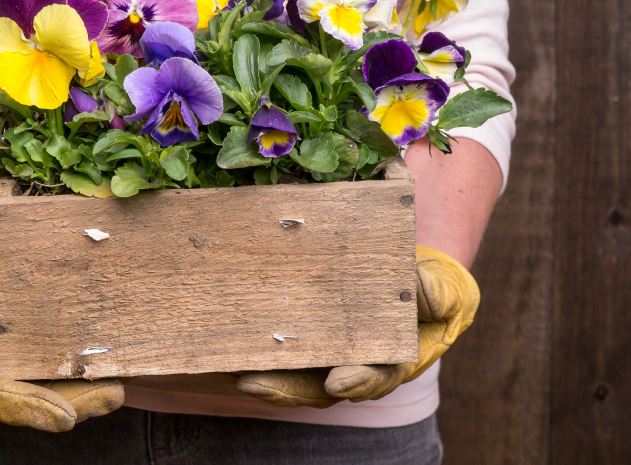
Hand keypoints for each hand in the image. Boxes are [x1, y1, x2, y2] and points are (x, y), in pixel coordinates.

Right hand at [0, 173, 123, 431]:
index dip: (20, 405)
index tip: (63, 417)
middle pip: (22, 395)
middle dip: (68, 403)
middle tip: (112, 397)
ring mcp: (11, 348)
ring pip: (45, 384)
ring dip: (83, 392)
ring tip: (120, 389)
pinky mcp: (36, 335)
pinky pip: (59, 360)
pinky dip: (88, 366)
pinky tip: (120, 363)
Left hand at [236, 245, 479, 405]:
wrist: (409, 276)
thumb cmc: (430, 286)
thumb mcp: (446, 289)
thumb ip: (436, 292)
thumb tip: (420, 290)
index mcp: (390, 361)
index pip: (373, 377)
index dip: (357, 382)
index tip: (337, 382)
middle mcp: (351, 364)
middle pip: (315, 385)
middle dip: (284, 387)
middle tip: (252, 384)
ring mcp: (323, 352)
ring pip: (288, 371)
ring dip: (256, 373)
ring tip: (223, 368)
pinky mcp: (302, 335)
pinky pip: (275, 347)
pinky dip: (248, 349)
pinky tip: (219, 345)